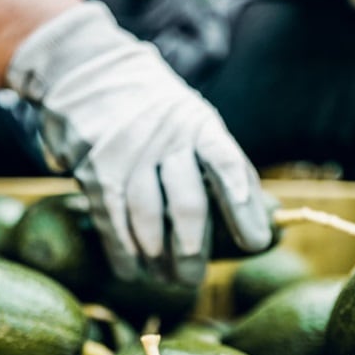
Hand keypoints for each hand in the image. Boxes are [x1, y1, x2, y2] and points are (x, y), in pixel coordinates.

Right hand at [6, 2, 272, 284]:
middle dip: (192, 251)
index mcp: (199, 126)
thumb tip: (264, 227)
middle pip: (186, 205)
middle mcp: (165, 140)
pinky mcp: (94, 170)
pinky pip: (111, 221)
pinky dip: (123, 253)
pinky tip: (132, 271)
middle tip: (193, 279)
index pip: (226, 165)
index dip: (242, 205)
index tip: (255, 242)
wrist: (89, 74)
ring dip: (157, 258)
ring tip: (166, 279)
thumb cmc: (160, 115)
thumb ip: (227, 168)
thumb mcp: (197, 124)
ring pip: (146, 219)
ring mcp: (127, 155)